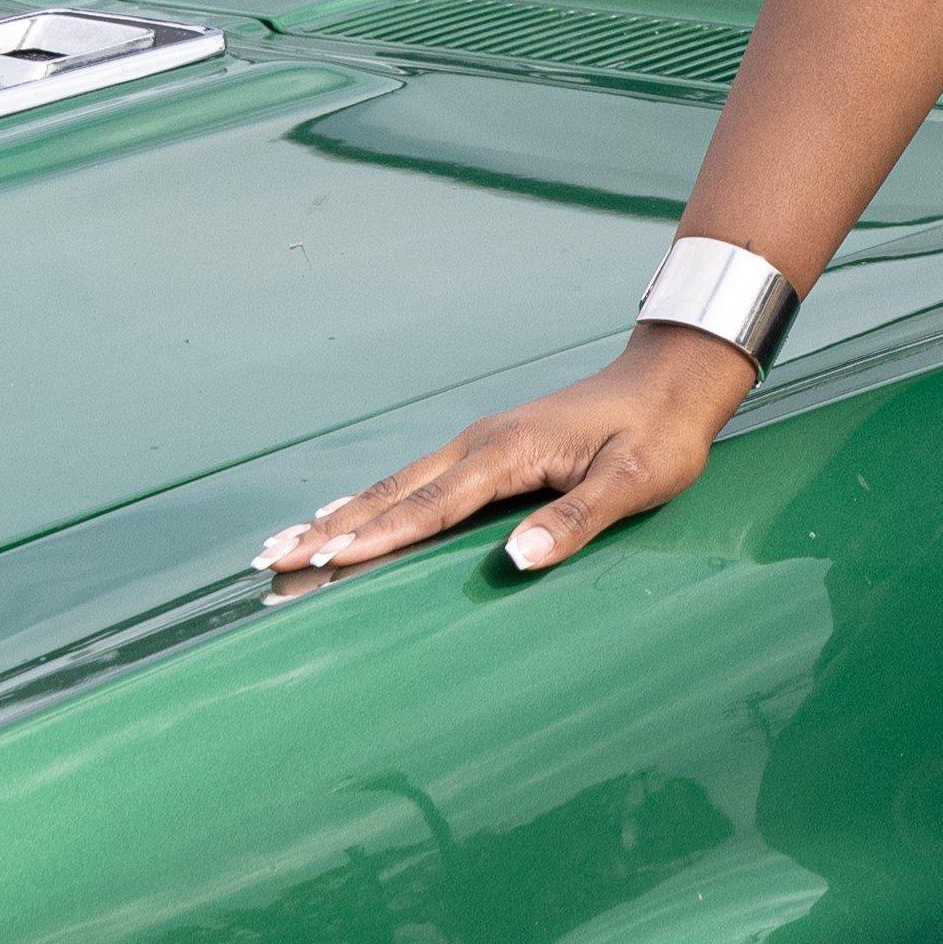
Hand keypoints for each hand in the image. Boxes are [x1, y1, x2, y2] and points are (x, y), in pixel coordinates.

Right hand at [262, 332, 748, 594]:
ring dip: (339, 517)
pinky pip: (415, 482)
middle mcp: (480, 444)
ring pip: (395, 486)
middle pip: (392, 494)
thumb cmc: (658, 435)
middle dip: (330, 531)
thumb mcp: (633, 482)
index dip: (376, 538)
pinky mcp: (488, 451)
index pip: (430, 505)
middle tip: (272, 562)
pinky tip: (346, 517)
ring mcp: (480, 444)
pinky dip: (372, 504)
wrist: (671, 381)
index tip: (325, 561)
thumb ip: (577, 520)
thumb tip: (520, 560)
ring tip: (284, 545)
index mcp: (508, 451)